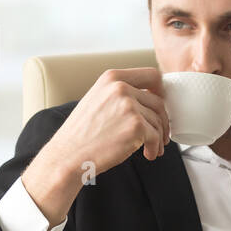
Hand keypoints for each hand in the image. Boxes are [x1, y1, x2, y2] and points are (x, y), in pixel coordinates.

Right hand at [43, 67, 170, 173]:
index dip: (161, 91)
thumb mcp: (97, 99)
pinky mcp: (136, 126)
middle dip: (162, 121)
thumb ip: (119, 94)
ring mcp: (129, 106)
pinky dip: (155, 148)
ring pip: (158, 121)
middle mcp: (121, 88)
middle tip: (160, 134)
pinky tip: (148, 154)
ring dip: (158, 137)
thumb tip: (147, 99)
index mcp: (112, 78)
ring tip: (152, 148)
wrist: (68, 155)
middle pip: (158, 102)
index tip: (161, 105)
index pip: (151, 75)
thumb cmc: (81, 134)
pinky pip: (156, 137)